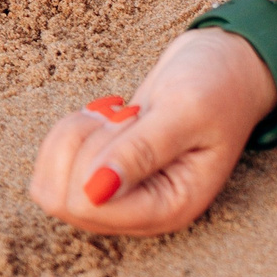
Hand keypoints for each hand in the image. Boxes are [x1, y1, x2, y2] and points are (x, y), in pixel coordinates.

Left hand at [29, 26, 276, 236]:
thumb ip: (143, 151)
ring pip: (51, 186)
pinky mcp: (101, 176)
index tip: (132, 118)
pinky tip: (102, 117)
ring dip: (73, 137)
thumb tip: (96, 191)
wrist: (226, 65)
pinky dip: (67, 134)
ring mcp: (118, 195)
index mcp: (170, 207)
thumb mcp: (186, 110)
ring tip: (115, 113)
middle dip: (85, 144)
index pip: (91, 207)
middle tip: (125, 113)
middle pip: (64, 200)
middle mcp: (140, 210)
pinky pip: (52, 169)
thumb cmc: (218, 86)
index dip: (94, 157)